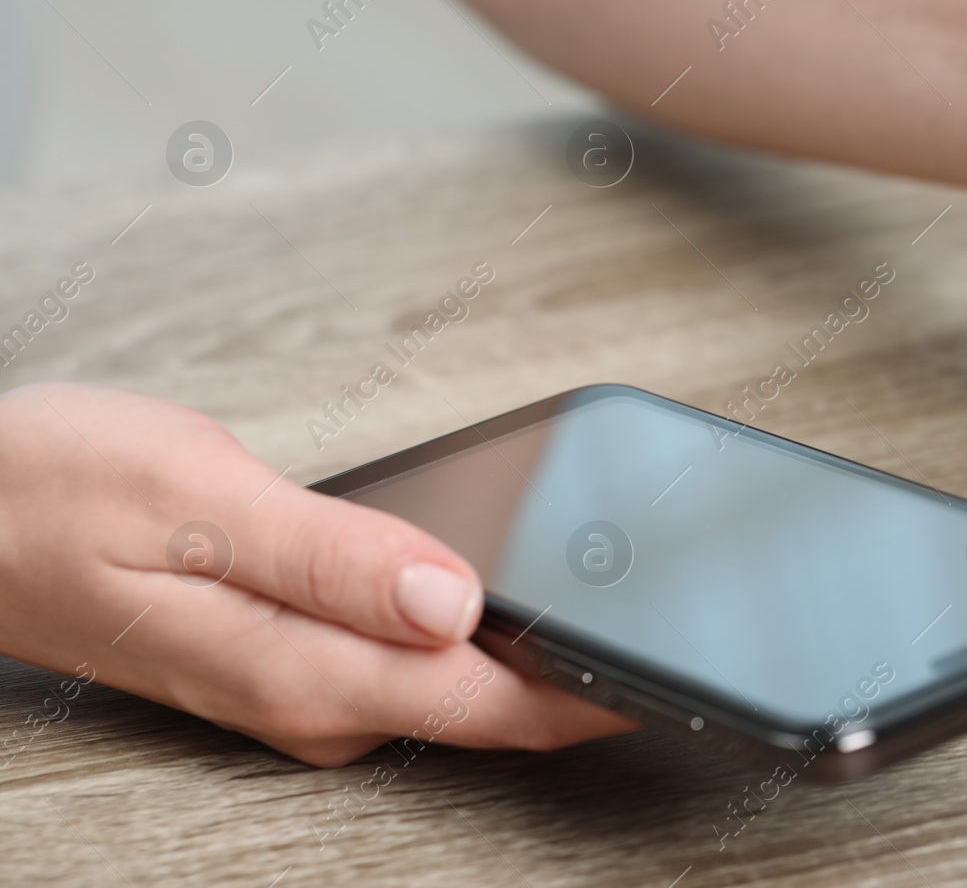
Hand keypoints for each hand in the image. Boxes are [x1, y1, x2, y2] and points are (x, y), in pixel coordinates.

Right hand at [0, 383, 631, 765]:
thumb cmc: (52, 493)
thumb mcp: (198, 498)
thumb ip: (335, 557)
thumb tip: (456, 600)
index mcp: (303, 666)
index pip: (486, 704)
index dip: (589, 694)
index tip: (670, 674)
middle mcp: (310, 696)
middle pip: (484, 707)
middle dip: (580, 681)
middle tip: (670, 637)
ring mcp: (298, 683)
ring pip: (450, 688)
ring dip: (533, 660)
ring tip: (614, 622)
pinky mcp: (288, 656)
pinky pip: (410, 665)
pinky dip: (471, 639)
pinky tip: (502, 606)